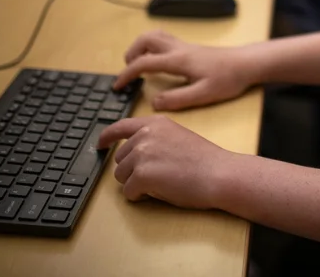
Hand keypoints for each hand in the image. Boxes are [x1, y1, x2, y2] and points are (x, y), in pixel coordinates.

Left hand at [98, 115, 227, 207]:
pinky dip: (140, 197)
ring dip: (135, 184)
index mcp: (155, 123)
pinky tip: (160, 192)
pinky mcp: (142, 174)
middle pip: (120, 159)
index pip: (120, 126)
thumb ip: (155, 138)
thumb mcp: (177, 137)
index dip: (107, 137)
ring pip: (121, 177)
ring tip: (161, 183)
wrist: (219, 173)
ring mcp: (142, 153)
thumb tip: (134, 154)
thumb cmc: (204, 161)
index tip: (100, 144)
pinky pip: (129, 192)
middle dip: (132, 171)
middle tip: (156, 177)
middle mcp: (145, 134)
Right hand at [114, 30, 254, 109]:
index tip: (117, 86)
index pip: (144, 62)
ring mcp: (185, 45)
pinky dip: (153, 46)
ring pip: (155, 35)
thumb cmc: (228, 79)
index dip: (127, 74)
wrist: (247, 64)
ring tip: (138, 64)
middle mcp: (179, 48)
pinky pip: (165, 39)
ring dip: (141, 46)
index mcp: (179, 60)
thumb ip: (178, 99)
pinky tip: (158, 61)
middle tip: (128, 71)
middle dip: (131, 53)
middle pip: (146, 39)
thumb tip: (155, 103)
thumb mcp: (203, 95)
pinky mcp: (191, 48)